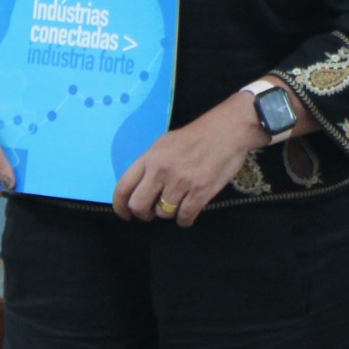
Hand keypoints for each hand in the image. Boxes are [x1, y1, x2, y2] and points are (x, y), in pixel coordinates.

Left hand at [114, 92, 265, 225]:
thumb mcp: (165, 143)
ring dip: (169, 213)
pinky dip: (185, 219)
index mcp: (150, 157)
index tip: (125, 214)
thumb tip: (141, 186)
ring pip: (163, 213)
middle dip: (144, 214)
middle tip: (152, 213)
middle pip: (139, 205)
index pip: (123, 186)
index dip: (120, 206)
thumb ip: (151, 164)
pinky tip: (189, 211)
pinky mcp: (200, 192)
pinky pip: (184, 217)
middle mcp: (161, 170)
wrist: (228, 130)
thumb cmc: (197, 135)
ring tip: (178, 203)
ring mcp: (180, 182)